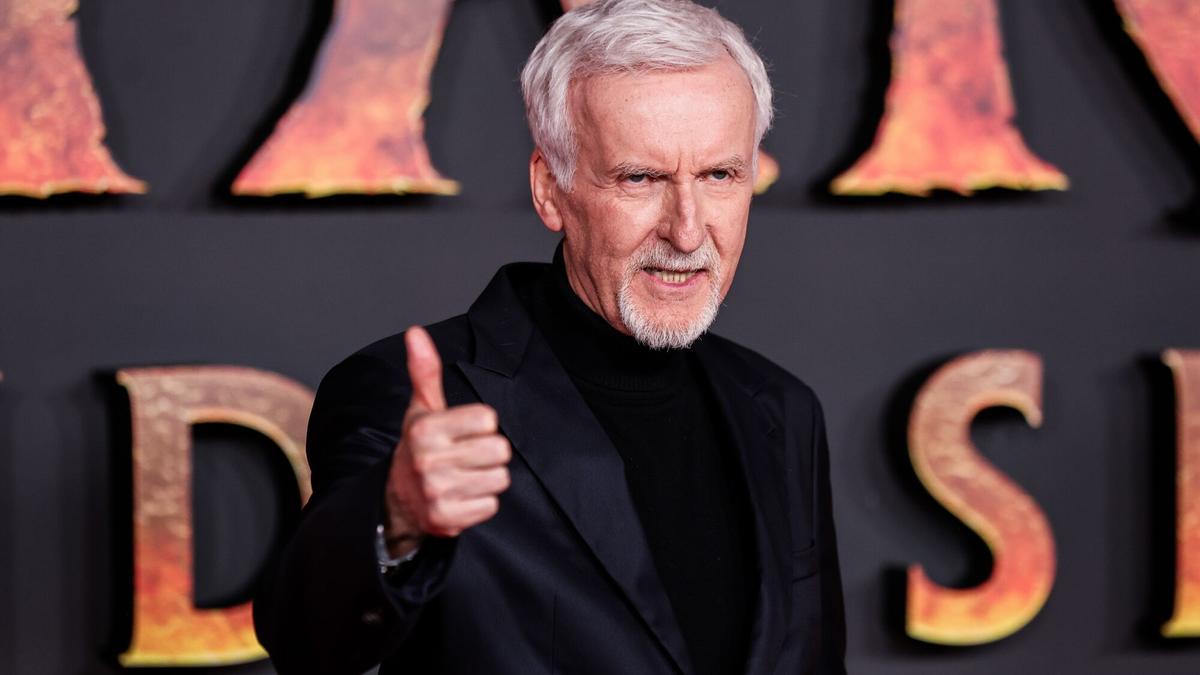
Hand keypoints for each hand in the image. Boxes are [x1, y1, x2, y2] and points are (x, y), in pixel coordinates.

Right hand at [383, 326, 510, 556]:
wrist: (395, 500)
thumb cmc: (419, 447)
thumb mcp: (421, 409)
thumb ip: (425, 371)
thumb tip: (416, 332)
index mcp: (426, 429)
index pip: (489, 419)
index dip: (481, 425)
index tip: (463, 432)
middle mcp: (428, 460)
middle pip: (500, 450)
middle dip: (489, 453)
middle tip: (466, 456)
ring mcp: (436, 491)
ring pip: (499, 479)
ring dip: (487, 479)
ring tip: (463, 476)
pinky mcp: (445, 519)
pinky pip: (490, 505)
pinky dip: (480, 503)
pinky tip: (461, 496)